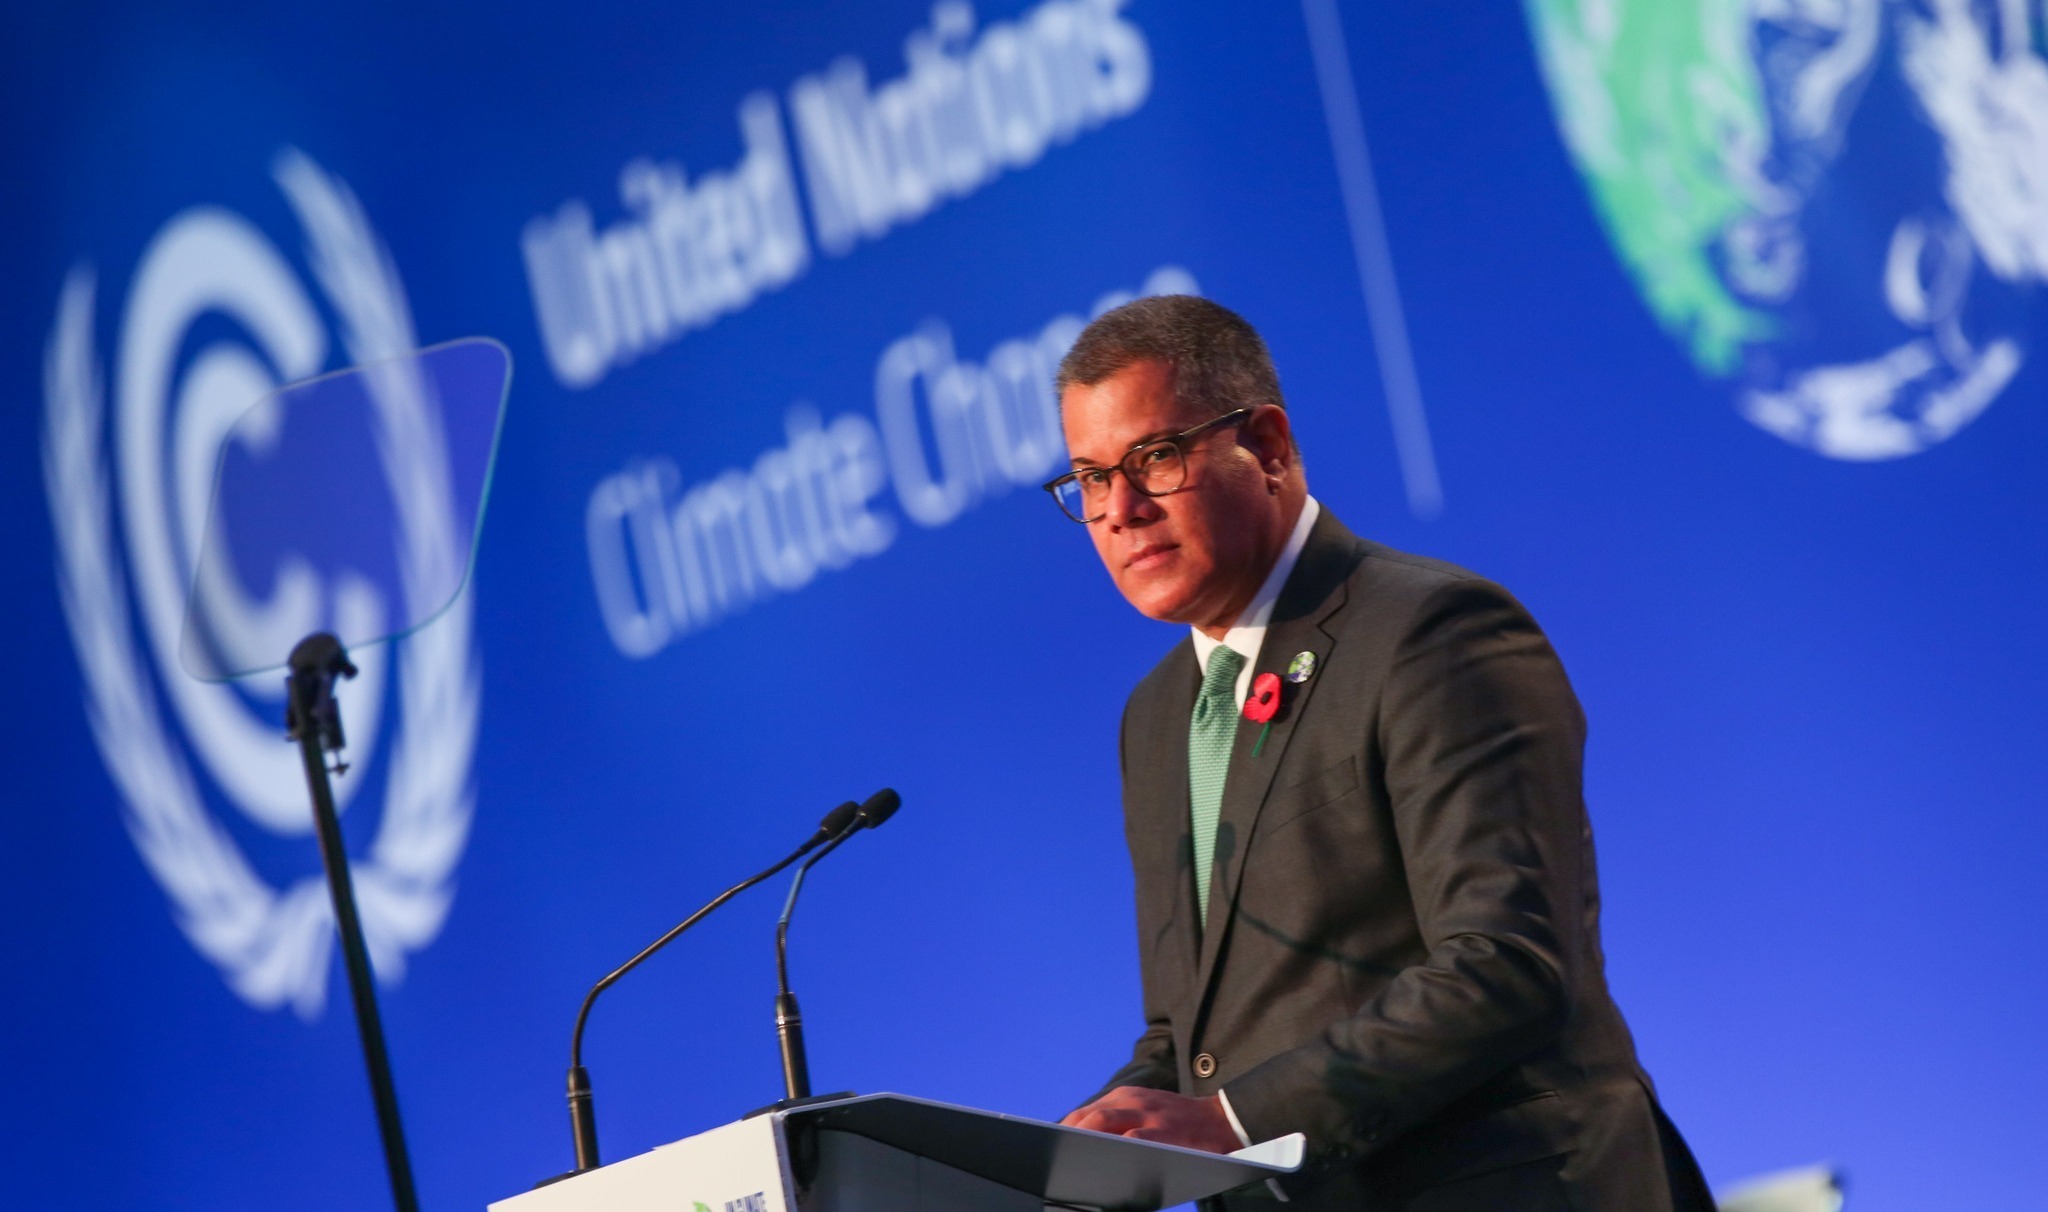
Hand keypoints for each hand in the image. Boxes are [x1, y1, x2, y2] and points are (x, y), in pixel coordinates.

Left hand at [1059, 1086, 1242, 1153]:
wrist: (1224, 1120)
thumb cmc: (1179, 1123)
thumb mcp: (1146, 1112)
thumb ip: (1119, 1122)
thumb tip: (1084, 1146)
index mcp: (1125, 1097)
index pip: (1084, 1114)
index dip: (1063, 1133)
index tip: (1047, 1150)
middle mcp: (1132, 1101)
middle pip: (1087, 1118)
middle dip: (1066, 1139)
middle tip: (1053, 1160)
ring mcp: (1148, 1115)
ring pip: (1102, 1124)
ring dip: (1081, 1142)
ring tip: (1067, 1162)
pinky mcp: (1164, 1131)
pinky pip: (1132, 1139)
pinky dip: (1113, 1150)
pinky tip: (1102, 1166)